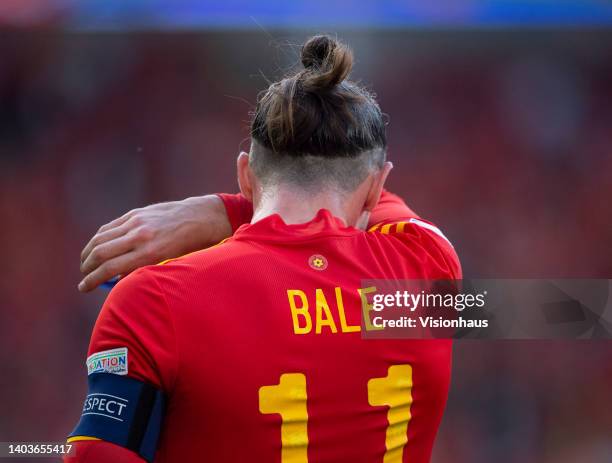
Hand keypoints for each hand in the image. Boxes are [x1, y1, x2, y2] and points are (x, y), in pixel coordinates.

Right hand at [78, 195, 230, 291]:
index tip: (83, 288)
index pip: (110, 269)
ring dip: (88, 253)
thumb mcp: (170, 265)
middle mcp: (140, 237)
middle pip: (100, 253)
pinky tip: (96, 247)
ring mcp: (136, 222)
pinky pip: (110, 227)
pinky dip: (99, 238)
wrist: (202, 219)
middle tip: (83, 278)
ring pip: (101, 238)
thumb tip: (120, 283)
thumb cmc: (190, 249)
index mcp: (150, 254)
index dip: (92, 281)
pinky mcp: (136, 214)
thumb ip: (145, 272)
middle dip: (87, 268)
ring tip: (85, 264)